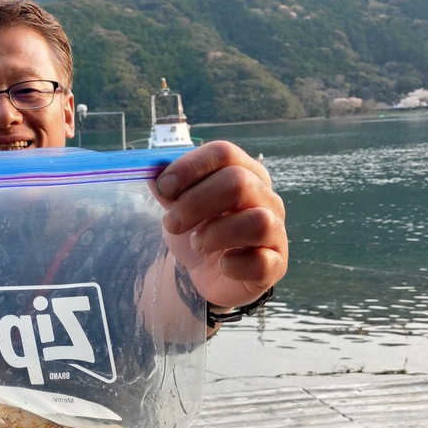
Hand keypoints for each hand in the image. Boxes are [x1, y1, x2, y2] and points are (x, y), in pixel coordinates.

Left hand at [153, 141, 287, 313]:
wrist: (210, 275)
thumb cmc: (200, 232)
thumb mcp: (178, 206)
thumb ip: (168, 188)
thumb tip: (152, 172)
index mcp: (244, 172)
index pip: (224, 153)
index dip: (189, 167)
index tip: (163, 188)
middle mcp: (266, 198)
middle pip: (238, 182)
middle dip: (195, 203)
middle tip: (171, 223)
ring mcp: (275, 231)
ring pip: (257, 221)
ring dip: (215, 234)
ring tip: (198, 244)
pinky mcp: (275, 264)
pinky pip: (262, 262)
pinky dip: (235, 264)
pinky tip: (223, 265)